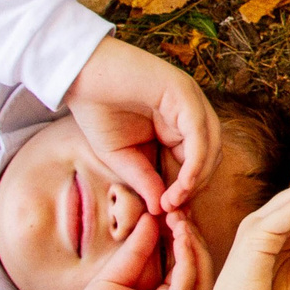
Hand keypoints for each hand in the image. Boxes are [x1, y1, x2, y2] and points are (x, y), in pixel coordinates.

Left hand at [36, 214, 214, 289]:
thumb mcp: (114, 278)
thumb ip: (136, 250)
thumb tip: (152, 218)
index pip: (183, 263)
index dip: (180, 233)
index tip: (173, 206)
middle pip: (198, 267)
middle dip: (191, 234)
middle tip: (179, 206)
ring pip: (201, 275)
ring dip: (193, 242)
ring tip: (180, 216)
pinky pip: (188, 286)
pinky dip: (187, 258)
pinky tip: (180, 235)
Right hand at [67, 39, 218, 218]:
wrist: (77, 75)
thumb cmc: (97, 109)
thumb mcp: (120, 156)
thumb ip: (144, 179)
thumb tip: (162, 208)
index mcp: (177, 126)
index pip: (197, 163)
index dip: (186, 191)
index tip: (167, 214)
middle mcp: (190, 112)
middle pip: (210, 157)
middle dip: (194, 189)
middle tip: (171, 211)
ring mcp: (190, 100)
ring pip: (212, 146)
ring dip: (196, 180)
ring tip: (173, 202)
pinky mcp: (184, 92)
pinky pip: (200, 134)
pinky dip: (195, 163)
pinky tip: (181, 185)